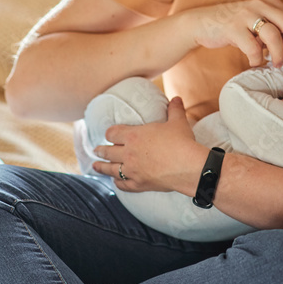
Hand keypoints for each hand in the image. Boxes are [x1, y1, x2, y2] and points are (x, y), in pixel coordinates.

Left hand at [92, 97, 208, 193]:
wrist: (188, 167)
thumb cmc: (182, 143)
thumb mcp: (177, 122)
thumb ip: (174, 110)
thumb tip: (176, 99)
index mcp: (133, 136)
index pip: (112, 133)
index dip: (109, 134)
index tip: (109, 135)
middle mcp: (128, 153)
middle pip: (107, 152)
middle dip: (100, 150)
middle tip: (96, 150)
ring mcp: (132, 170)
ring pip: (110, 169)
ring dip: (101, 167)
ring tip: (95, 166)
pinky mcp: (139, 184)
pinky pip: (123, 184)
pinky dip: (117, 183)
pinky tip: (115, 182)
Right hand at [186, 0, 282, 68]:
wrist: (203, 22)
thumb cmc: (236, 27)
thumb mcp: (259, 24)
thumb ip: (278, 32)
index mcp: (271, 3)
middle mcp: (261, 5)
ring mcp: (246, 14)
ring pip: (273, 34)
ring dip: (279, 54)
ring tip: (278, 64)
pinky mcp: (232, 27)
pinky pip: (251, 46)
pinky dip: (257, 58)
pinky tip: (254, 63)